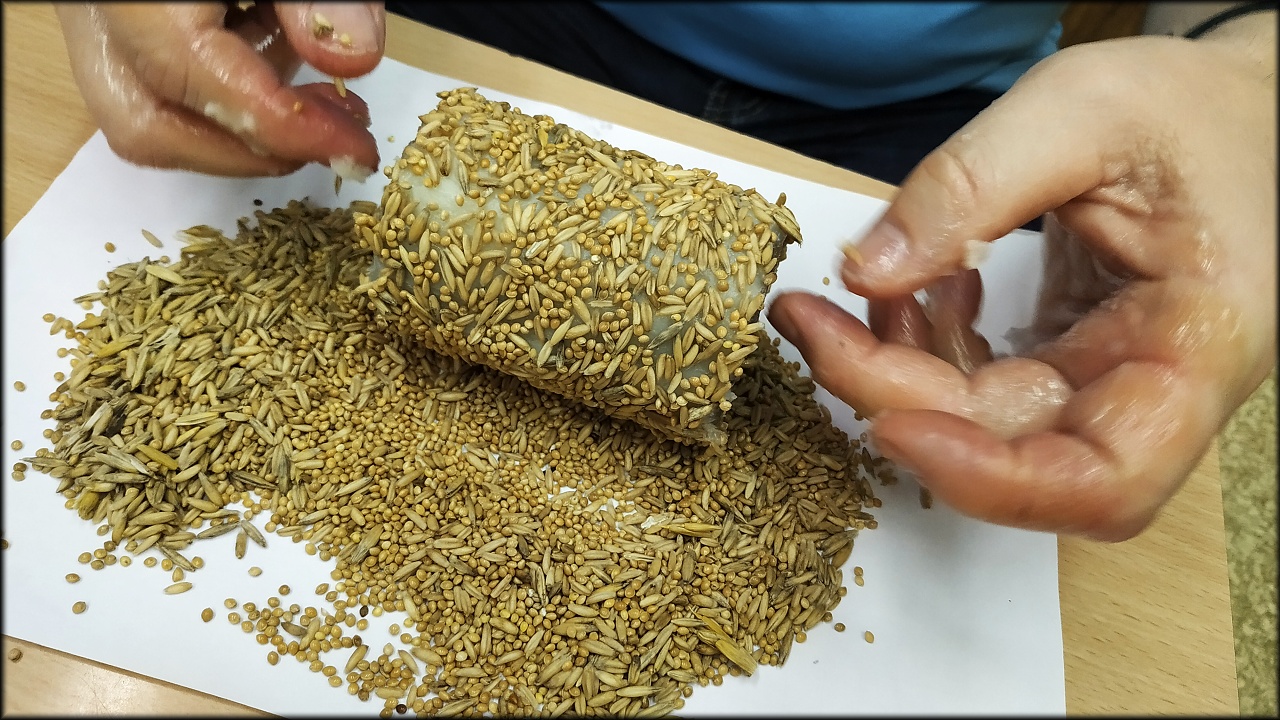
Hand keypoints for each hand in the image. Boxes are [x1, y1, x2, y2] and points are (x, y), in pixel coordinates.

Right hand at [56, 2, 384, 176]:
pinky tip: (287, 63)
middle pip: (143, 120)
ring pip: (142, 111)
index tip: (353, 146)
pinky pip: (155, 80)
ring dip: (239, 128)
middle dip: (247, 150)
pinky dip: (227, 94)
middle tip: (332, 140)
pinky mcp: (119, 17)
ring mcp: (96, 10)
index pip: (187, 72)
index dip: (276, 125)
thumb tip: (348, 58)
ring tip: (322, 104)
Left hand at [768, 30, 1276, 540]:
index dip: (992, 479)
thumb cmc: (1191, 107)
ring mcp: (1106, 380)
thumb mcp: (1082, 110)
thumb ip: (970, 186)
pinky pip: (978, 385)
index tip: (894, 424)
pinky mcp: (1066, 361)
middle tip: (813, 325)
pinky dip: (925, 347)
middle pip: (1013, 449)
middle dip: (896, 396)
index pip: (1104, 478)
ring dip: (898, 372)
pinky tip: (913, 286)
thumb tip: (869, 270)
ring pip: (981, 423)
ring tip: (855, 290)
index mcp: (1197, 347)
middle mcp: (1153, 387)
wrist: (1230, 107)